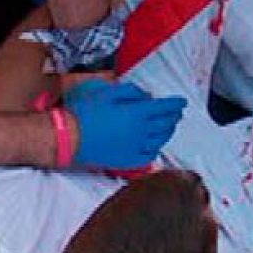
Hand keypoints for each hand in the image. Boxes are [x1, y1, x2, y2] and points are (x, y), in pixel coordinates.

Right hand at [62, 78, 184, 168]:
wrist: (70, 138)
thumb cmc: (85, 113)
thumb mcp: (107, 93)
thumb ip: (130, 92)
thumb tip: (146, 96)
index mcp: (136, 113)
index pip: (164, 107)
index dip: (175, 104)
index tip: (182, 101)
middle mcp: (140, 132)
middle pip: (165, 124)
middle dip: (174, 117)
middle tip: (177, 112)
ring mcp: (135, 148)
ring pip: (160, 140)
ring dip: (168, 132)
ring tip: (170, 126)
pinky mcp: (127, 161)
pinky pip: (149, 156)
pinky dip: (156, 149)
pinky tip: (155, 145)